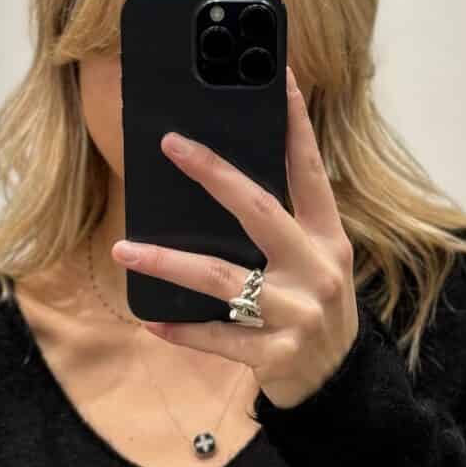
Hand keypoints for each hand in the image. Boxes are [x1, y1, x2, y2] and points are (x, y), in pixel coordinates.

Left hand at [110, 64, 360, 411]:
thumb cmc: (316, 311)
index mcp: (328, 238)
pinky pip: (217, 337)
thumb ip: (284, 227)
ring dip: (167, 261)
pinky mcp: (275, 354)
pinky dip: (183, 330)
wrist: (342, 386)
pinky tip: (152, 321)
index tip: (280, 80)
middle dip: (213, 173)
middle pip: (258, 210)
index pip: (310, 172)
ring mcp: (297, 313)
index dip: (296, 125)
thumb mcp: (316, 263)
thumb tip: (222, 183)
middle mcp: (317, 269)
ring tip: (123, 249)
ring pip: (222, 278)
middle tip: (170, 144)